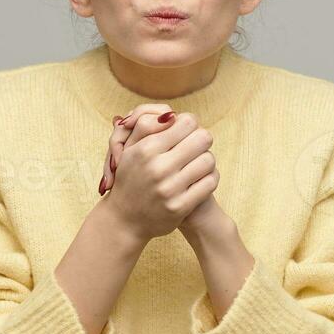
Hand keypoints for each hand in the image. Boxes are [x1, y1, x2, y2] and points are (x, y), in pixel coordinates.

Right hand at [97, 105, 216, 241]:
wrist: (124, 219)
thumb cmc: (130, 179)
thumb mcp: (130, 150)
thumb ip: (146, 127)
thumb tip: (172, 113)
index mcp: (146, 149)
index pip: (187, 122)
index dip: (191, 124)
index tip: (188, 132)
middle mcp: (157, 168)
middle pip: (203, 138)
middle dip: (202, 140)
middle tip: (196, 146)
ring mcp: (169, 189)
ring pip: (209, 160)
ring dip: (206, 160)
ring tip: (198, 163)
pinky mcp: (180, 207)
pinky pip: (210, 182)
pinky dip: (209, 178)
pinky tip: (201, 178)